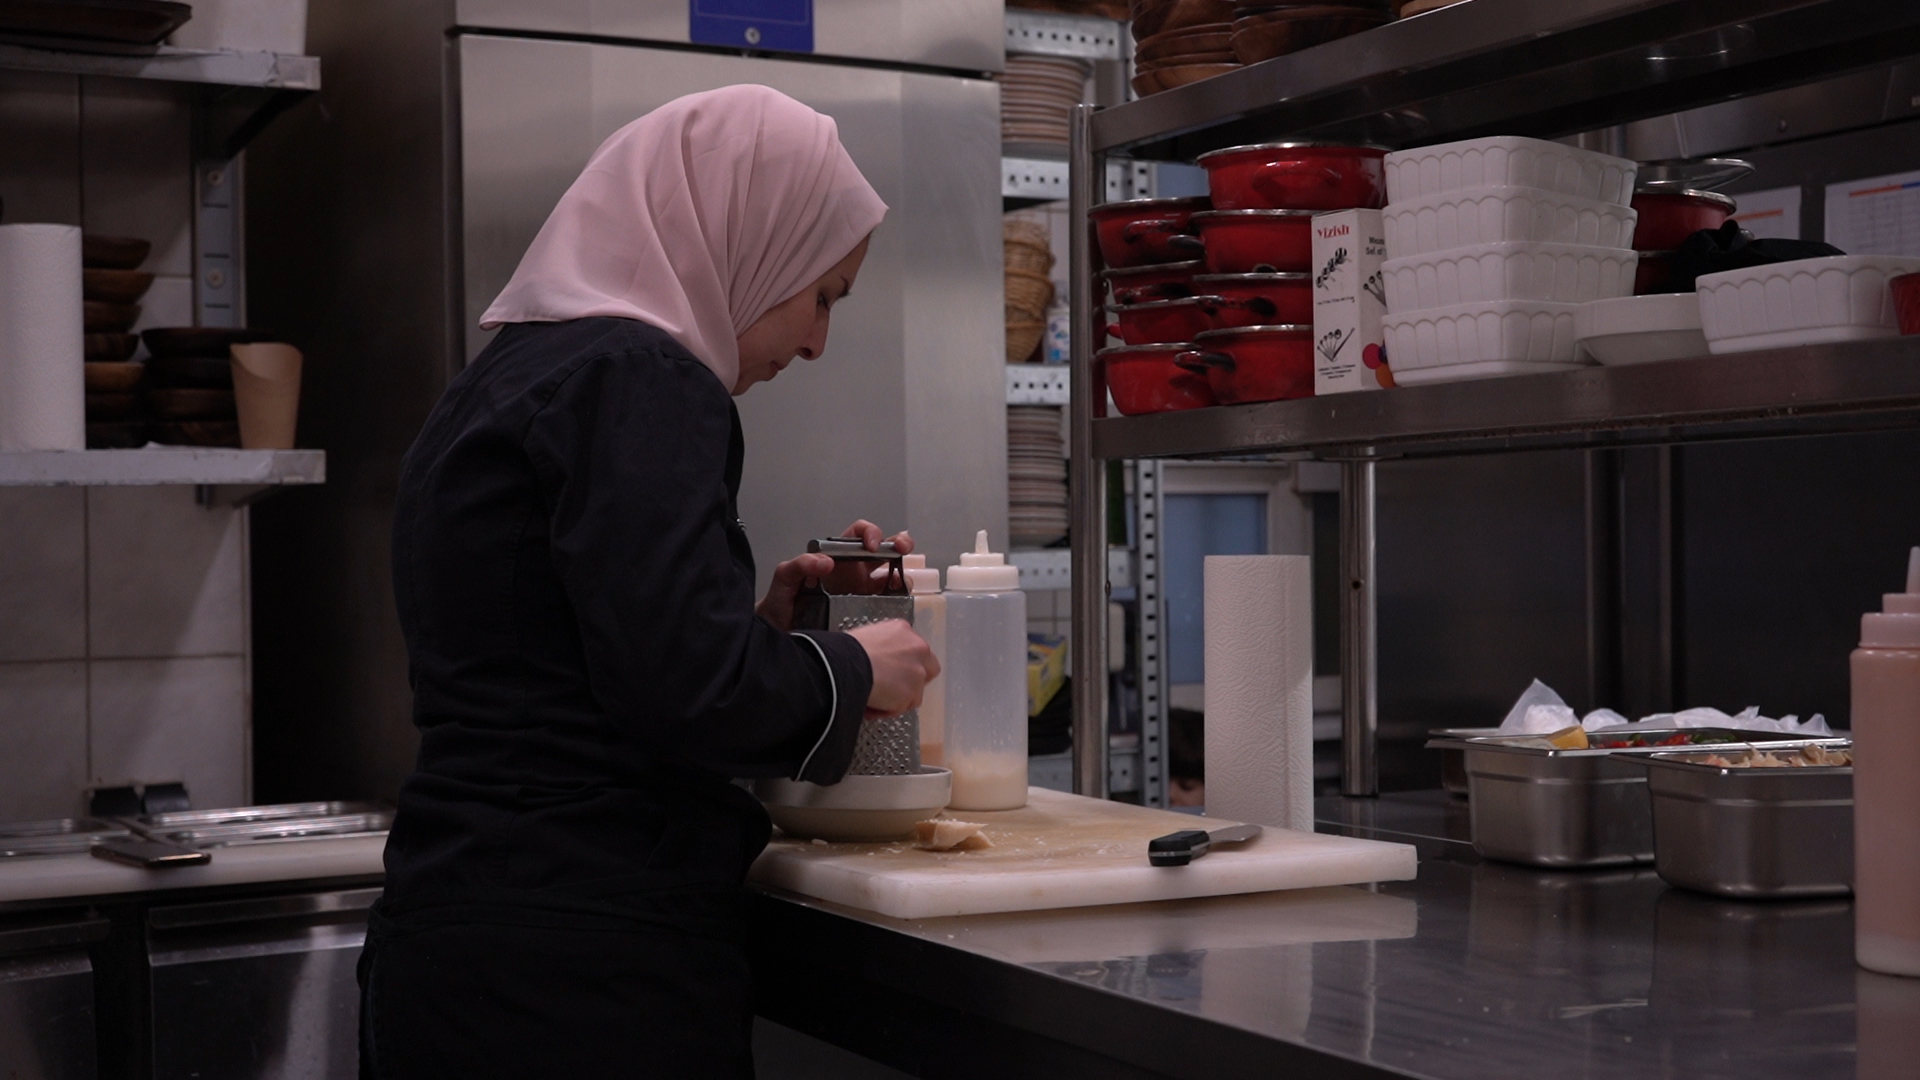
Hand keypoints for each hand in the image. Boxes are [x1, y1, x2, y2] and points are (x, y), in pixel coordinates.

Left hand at [755, 520, 914, 631]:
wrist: (781, 637)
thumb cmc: (781, 606)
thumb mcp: (784, 579)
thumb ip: (798, 565)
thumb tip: (825, 561)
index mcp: (837, 558)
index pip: (859, 535)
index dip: (870, 533)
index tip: (872, 545)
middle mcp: (854, 573)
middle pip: (885, 551)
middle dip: (899, 544)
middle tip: (902, 550)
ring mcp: (864, 594)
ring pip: (893, 577)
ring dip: (903, 575)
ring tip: (902, 582)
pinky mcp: (868, 615)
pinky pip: (890, 605)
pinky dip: (900, 602)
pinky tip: (899, 603)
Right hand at [849, 619, 939, 718]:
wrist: (846, 666)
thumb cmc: (847, 652)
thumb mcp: (867, 637)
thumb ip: (883, 647)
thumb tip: (877, 659)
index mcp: (903, 629)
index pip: (914, 649)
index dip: (904, 663)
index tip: (893, 671)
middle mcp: (917, 648)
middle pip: (928, 668)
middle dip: (913, 680)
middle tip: (894, 687)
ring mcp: (918, 672)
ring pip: (915, 691)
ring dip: (898, 697)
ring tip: (877, 698)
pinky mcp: (912, 693)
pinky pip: (903, 706)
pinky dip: (889, 709)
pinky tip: (874, 705)